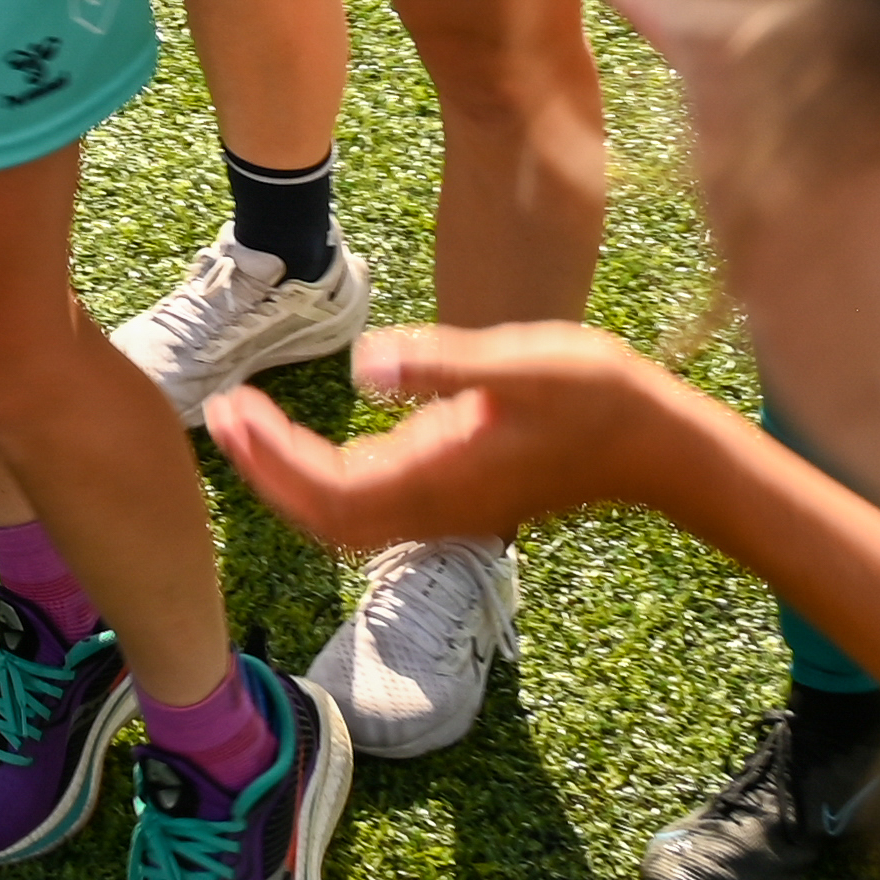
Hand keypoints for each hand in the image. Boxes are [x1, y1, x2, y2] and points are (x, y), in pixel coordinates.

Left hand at [200, 322, 686, 559]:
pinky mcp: (459, 497)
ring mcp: (448, 508)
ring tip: (245, 426)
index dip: (273, 459)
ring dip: (288, 479)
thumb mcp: (521, 362)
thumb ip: (441, 365)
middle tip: (220, 416)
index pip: (331, 490)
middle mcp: (437, 507)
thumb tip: (361, 365)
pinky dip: (324, 481)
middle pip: (326, 516)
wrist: (659, 446)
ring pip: (346, 517)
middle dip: (266, 472)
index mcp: (441, 477)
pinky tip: (305, 442)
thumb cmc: (598, 396)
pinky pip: (372, 507)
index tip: (233, 412)